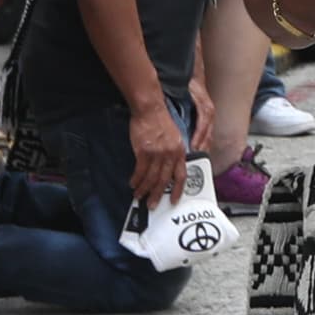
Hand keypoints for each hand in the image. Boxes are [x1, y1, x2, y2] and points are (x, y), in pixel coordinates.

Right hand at [126, 97, 192, 212]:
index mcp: (180, 151)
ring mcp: (157, 153)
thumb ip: (174, 152)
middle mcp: (170, 154)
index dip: (178, 190)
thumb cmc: (161, 121)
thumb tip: (170, 169)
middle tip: (152, 205)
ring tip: (139, 196)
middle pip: (164, 180)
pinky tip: (133, 184)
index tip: (173, 201)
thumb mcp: (175, 137)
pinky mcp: (144, 151)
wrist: (150, 109)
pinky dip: (136, 179)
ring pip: (151, 178)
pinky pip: (140, 170)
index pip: (181, 175)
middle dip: (157, 195)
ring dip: (144, 189)